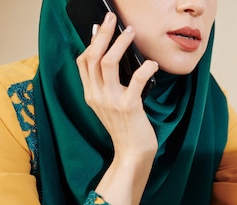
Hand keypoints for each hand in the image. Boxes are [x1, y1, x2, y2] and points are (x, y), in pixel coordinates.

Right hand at [75, 12, 159, 204]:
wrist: (132, 153)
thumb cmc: (126, 128)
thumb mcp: (111, 105)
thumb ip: (108, 86)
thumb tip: (116, 59)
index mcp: (91, 94)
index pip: (83, 62)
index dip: (90, 42)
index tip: (98, 27)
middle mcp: (97, 96)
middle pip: (93, 56)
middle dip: (102, 34)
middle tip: (111, 19)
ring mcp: (111, 101)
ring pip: (109, 63)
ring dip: (120, 44)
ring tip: (131, 32)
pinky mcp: (129, 107)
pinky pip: (136, 81)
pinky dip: (145, 69)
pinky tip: (152, 64)